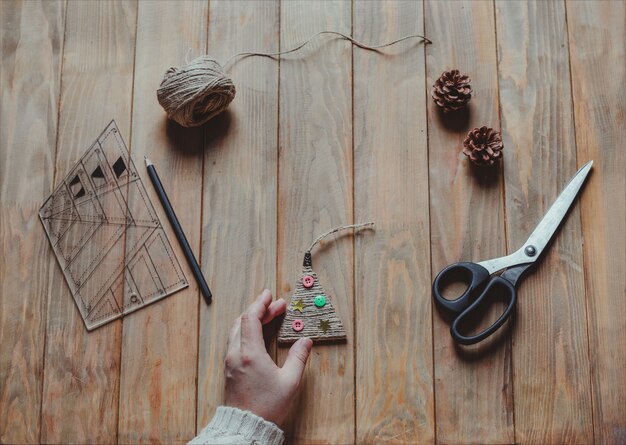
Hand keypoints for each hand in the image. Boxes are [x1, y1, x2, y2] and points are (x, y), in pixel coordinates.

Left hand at [224, 289, 312, 425]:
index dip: (261, 303)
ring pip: (237, 330)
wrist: (246, 427)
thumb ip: (298, 358)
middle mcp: (236, 354)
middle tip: (276, 305)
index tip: (270, 295)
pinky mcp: (229, 369)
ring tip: (267, 316)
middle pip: (243, 321)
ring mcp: (230, 361)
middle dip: (259, 309)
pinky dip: (246, 331)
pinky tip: (258, 334)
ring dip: (251, 319)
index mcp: (250, 353)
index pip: (251, 318)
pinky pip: (235, 341)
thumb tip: (306, 341)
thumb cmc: (267, 407)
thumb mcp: (290, 382)